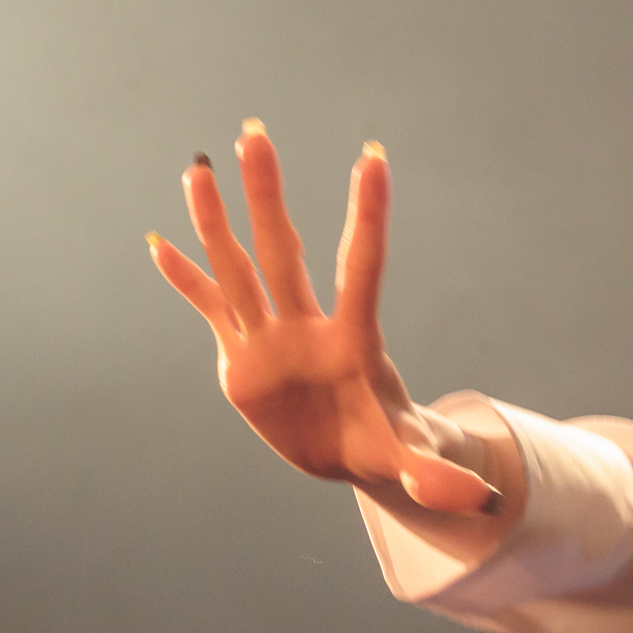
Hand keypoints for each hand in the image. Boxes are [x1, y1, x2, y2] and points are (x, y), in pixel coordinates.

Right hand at [148, 120, 495, 514]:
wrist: (353, 455)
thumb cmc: (390, 447)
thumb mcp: (414, 464)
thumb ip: (438, 477)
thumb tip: (474, 500)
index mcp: (355, 341)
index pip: (361, 266)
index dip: (367, 214)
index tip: (372, 157)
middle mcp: (309, 327)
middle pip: (285, 250)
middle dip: (267, 194)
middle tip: (254, 132)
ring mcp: (272, 339)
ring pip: (240, 268)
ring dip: (217, 221)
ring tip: (198, 167)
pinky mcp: (242, 359)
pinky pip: (211, 310)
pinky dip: (185, 281)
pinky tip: (158, 244)